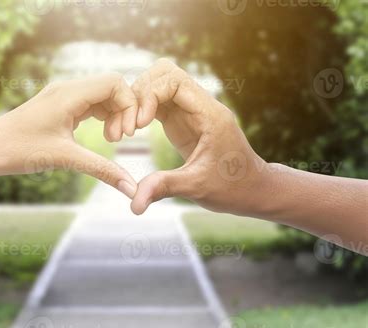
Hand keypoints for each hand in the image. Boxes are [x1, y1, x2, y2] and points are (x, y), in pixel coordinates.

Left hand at [0, 73, 137, 197]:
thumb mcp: (66, 159)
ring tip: (111, 139)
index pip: (115, 83)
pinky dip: (103, 117)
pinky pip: (91, 104)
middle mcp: (67, 88)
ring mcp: (63, 96)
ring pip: (103, 96)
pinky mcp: (60, 106)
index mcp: (69, 93)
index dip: (129, 105)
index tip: (127, 134)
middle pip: (112, 87)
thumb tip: (132, 189)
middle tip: (119, 139)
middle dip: (123, 111)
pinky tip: (102, 136)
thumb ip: (103, 170)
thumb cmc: (19, 151)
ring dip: (114, 115)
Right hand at [130, 59, 267, 214]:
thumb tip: (134, 203)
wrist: (251, 189)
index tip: (138, 124)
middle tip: (129, 122)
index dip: (150, 95)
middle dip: (141, 90)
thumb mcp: (197, 187)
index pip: (174, 80)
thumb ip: (165, 188)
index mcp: (209, 114)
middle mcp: (200, 106)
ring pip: (160, 83)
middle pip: (165, 72)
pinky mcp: (183, 121)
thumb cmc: (232, 187)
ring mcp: (192, 111)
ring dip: (140, 98)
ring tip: (127, 126)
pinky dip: (143, 109)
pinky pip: (160, 102)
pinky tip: (133, 129)